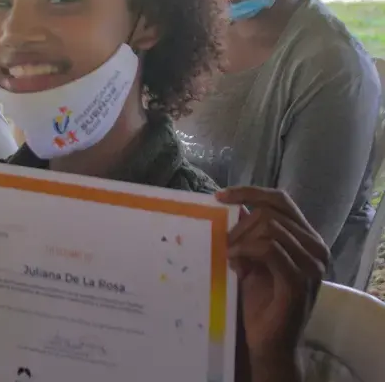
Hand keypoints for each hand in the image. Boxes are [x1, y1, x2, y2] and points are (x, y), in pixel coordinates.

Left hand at [218, 187, 328, 375]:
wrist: (268, 341)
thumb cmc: (259, 300)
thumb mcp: (251, 259)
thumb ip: (249, 233)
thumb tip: (232, 206)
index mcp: (306, 238)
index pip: (280, 200)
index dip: (250, 192)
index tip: (219, 196)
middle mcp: (315, 248)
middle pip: (271, 212)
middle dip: (239, 223)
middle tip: (223, 242)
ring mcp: (311, 265)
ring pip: (270, 228)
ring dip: (240, 238)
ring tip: (228, 256)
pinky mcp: (299, 282)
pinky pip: (270, 249)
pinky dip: (246, 249)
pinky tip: (233, 261)